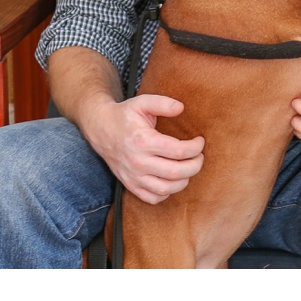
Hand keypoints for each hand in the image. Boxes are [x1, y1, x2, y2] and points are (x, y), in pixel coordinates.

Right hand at [79, 94, 204, 205]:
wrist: (100, 129)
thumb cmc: (125, 115)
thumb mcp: (142, 102)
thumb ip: (163, 103)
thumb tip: (181, 108)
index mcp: (143, 141)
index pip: (178, 151)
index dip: (195, 147)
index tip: (200, 141)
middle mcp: (138, 162)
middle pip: (176, 172)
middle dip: (195, 165)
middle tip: (199, 156)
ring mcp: (133, 176)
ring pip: (166, 189)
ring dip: (184, 180)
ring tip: (189, 167)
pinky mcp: (130, 185)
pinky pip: (152, 198)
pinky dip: (167, 193)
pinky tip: (172, 180)